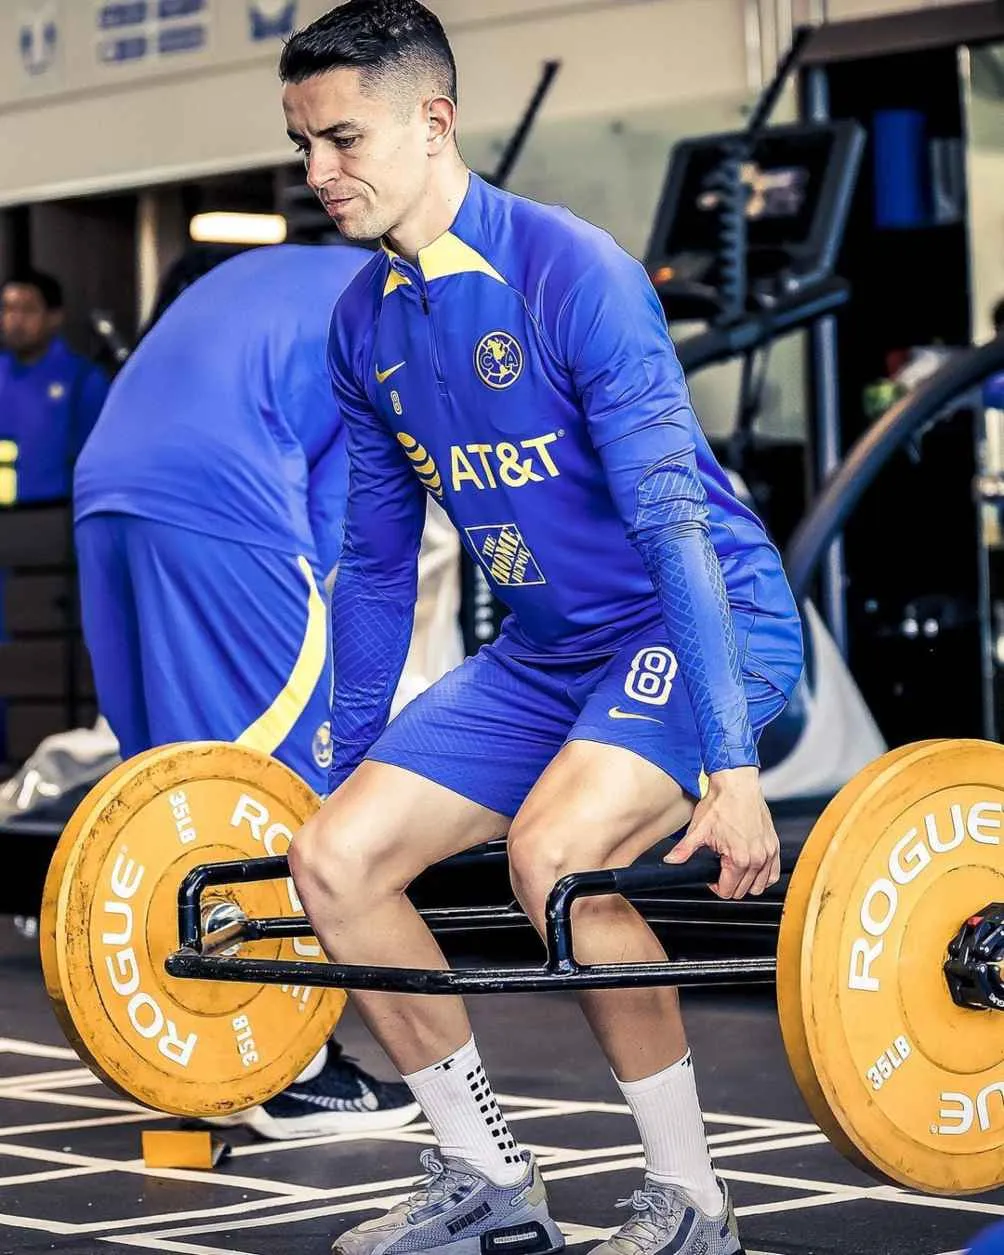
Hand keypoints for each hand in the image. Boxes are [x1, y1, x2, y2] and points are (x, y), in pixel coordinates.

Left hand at [664, 766, 779, 899]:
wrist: (737, 784)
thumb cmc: (721, 803)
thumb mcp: (699, 829)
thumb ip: (684, 850)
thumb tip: (671, 861)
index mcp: (739, 859)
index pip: (727, 892)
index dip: (715, 887)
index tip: (711, 876)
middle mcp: (757, 859)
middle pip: (742, 891)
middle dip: (729, 884)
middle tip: (720, 869)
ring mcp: (768, 853)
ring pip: (759, 886)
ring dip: (746, 883)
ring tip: (734, 869)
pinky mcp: (774, 845)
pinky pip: (773, 874)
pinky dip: (763, 876)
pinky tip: (751, 868)